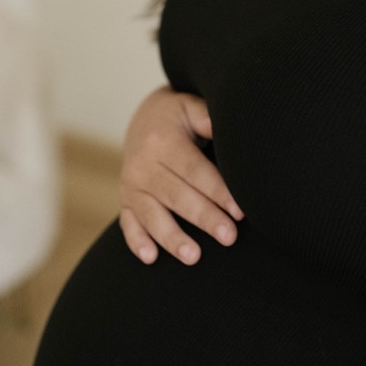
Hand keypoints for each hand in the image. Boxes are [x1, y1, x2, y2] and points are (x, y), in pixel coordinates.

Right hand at [119, 87, 243, 263]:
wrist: (144, 120)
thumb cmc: (179, 118)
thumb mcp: (190, 107)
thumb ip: (205, 116)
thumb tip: (219, 126)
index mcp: (162, 141)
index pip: (194, 171)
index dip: (218, 191)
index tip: (240, 211)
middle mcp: (142, 166)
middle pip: (177, 196)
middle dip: (204, 218)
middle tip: (229, 237)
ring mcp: (131, 186)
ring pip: (153, 215)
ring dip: (172, 237)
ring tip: (194, 257)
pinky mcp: (126, 201)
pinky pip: (128, 224)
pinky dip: (137, 242)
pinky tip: (151, 258)